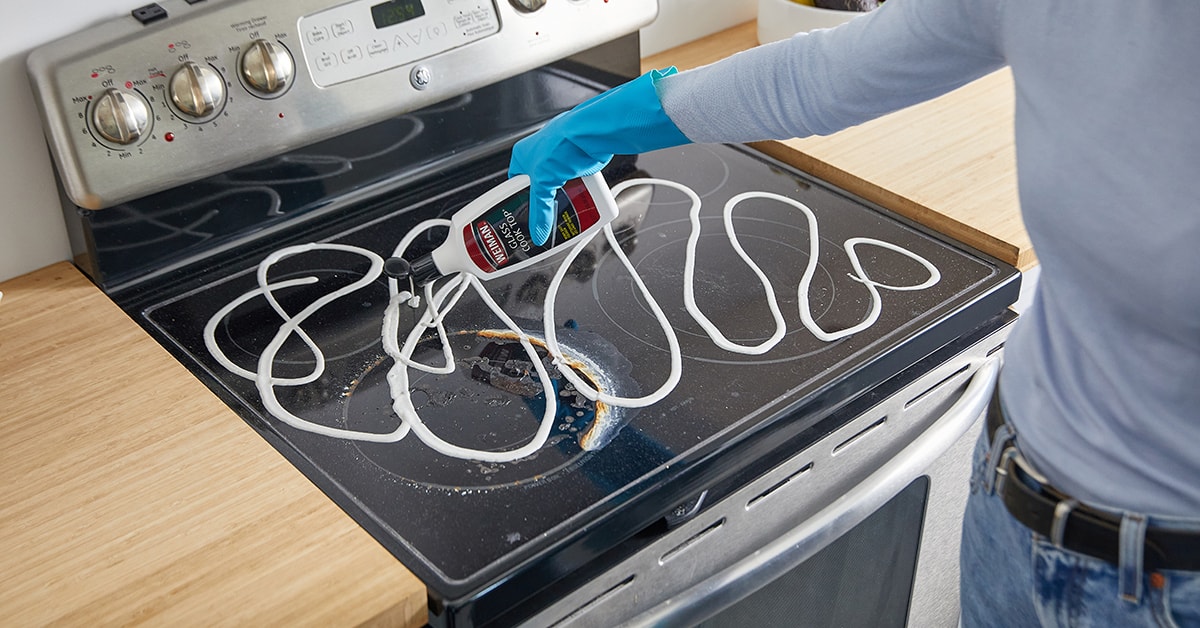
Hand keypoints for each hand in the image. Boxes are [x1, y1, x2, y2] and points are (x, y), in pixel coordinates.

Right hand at [508, 67, 691, 244]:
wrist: (591, 134)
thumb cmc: (562, 143)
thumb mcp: (543, 183)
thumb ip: (540, 210)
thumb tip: (538, 231)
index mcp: (523, 156)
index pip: (515, 185)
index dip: (519, 201)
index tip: (523, 216)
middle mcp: (540, 156)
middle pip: (539, 188)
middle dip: (545, 202)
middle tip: (546, 217)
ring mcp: (560, 160)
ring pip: (559, 188)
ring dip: (563, 199)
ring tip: (565, 211)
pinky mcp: (577, 164)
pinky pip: (575, 185)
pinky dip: (578, 193)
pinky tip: (579, 200)